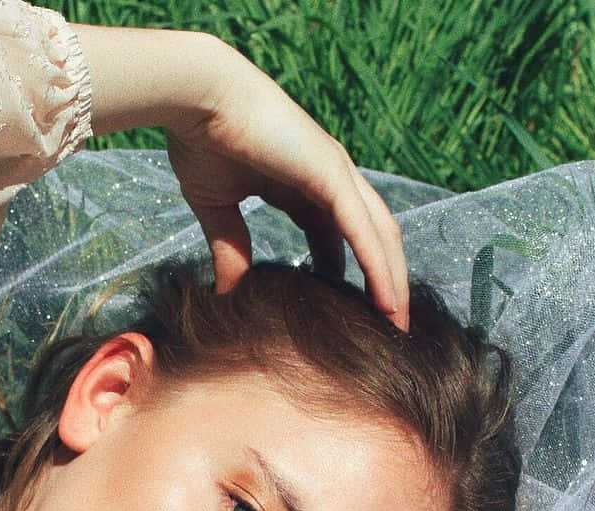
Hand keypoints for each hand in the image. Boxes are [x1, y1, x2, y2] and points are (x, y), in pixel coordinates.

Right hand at [74, 27, 407, 328]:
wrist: (197, 99)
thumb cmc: (201, 140)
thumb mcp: (217, 207)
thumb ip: (230, 247)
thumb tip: (228, 292)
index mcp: (305, 184)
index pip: (342, 235)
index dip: (353, 274)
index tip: (354, 314)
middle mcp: (331, 178)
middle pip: (373, 238)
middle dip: (385, 282)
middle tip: (389, 327)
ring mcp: (336, 173)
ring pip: (380, 237)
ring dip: (392, 282)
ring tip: (397, 324)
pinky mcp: (331, 174)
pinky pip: (364, 231)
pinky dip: (378, 268)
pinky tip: (387, 302)